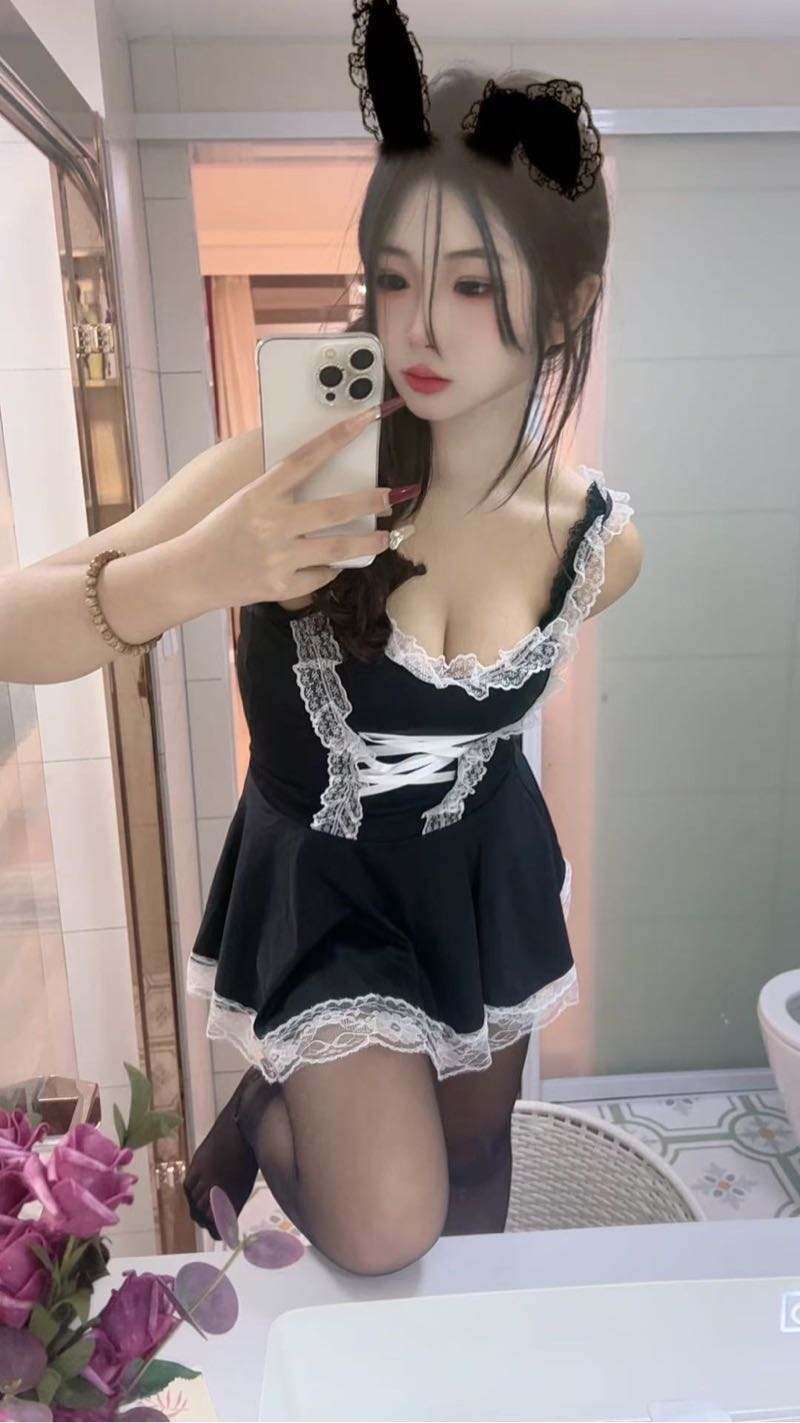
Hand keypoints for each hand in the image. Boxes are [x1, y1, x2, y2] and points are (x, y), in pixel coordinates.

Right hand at [184, 401, 409, 609]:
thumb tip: (324, 478)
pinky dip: (329, 569)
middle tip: (395, 494)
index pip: (306, 458)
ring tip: (384, 539)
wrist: (189, 573)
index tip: (368, 417)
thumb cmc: (220, 532)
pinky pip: (320, 576)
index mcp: (260, 494)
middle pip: (335, 509)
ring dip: (368, 543)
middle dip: (372, 501)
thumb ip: (280, 491)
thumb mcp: (244, 501)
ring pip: (338, 548)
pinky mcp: (281, 587)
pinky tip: (332, 565)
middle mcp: (271, 524)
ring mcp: (277, 558)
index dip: (338, 435)